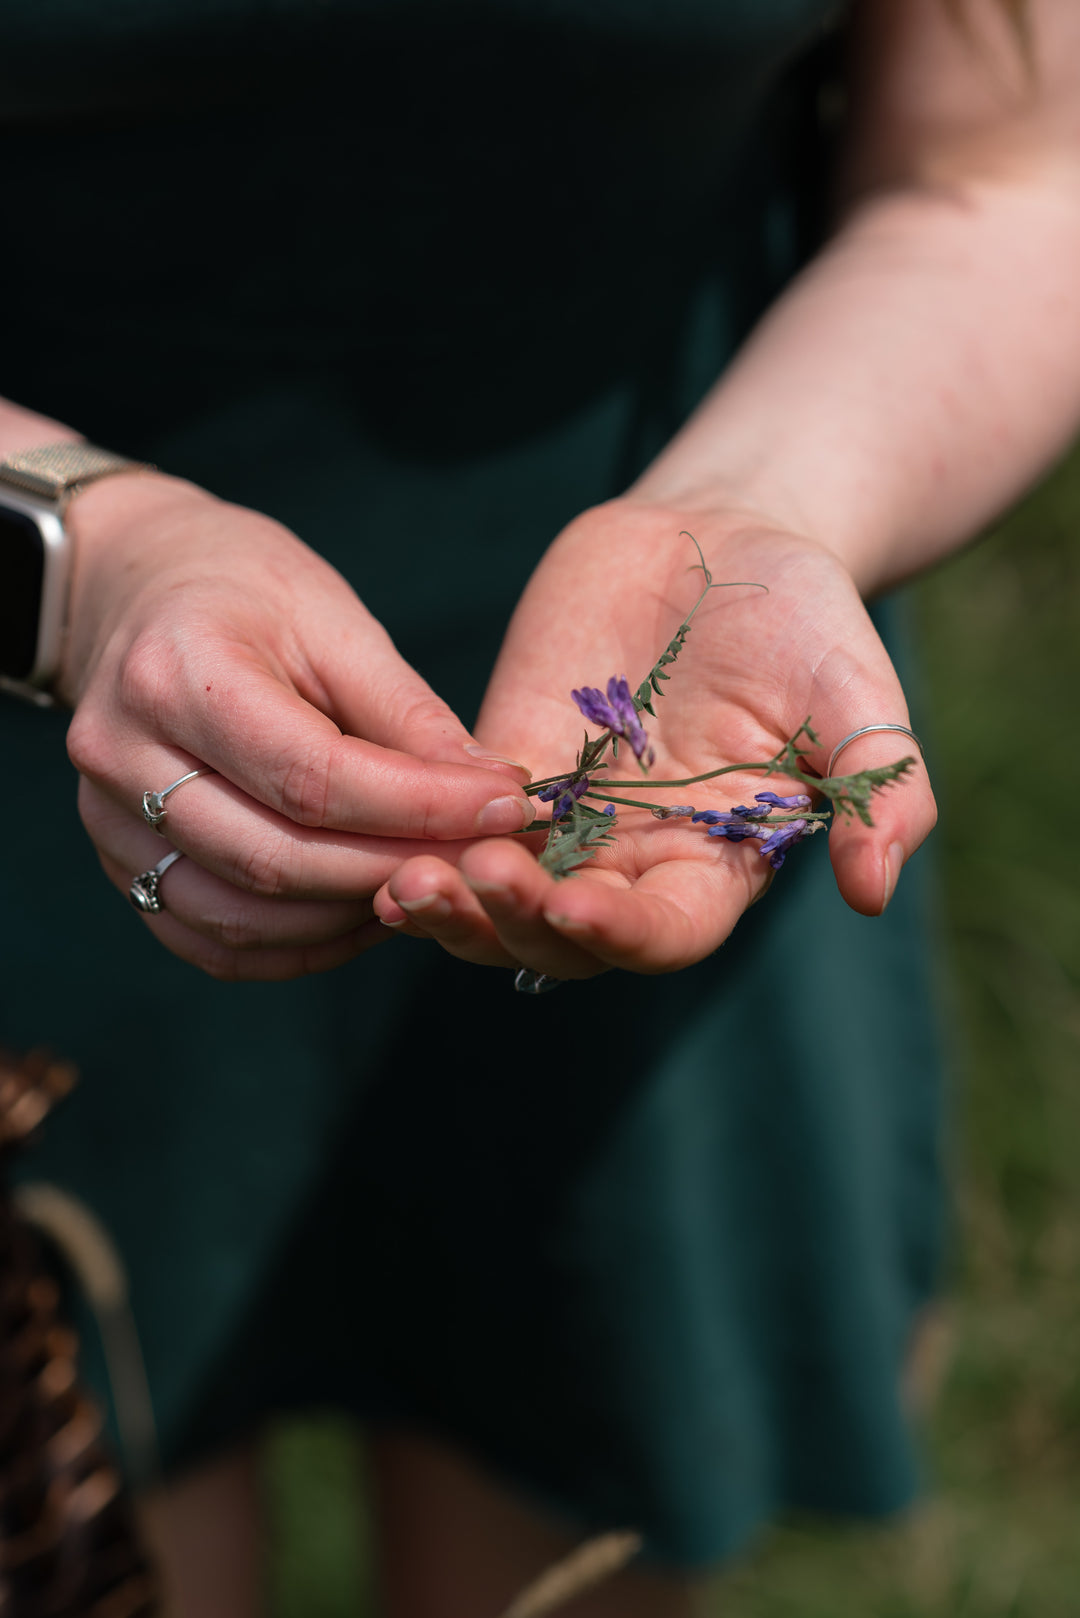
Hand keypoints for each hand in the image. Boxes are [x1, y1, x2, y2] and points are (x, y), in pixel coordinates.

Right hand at [62, 473, 531, 979]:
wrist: (136, 588)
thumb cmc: (243, 590)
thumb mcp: (334, 619)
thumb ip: (407, 716)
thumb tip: (492, 795)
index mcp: (176, 672)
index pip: (311, 778)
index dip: (420, 808)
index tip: (508, 808)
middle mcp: (122, 754)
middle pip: (275, 860)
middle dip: (396, 870)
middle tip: (484, 860)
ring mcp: (104, 819)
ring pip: (241, 916)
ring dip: (350, 918)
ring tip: (429, 883)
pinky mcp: (116, 862)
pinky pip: (209, 940)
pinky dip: (296, 947)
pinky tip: (361, 912)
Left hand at [373, 499, 936, 976]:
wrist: (723, 537)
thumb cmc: (806, 619)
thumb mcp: (858, 697)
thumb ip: (876, 790)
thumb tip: (874, 893)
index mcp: (717, 863)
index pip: (663, 934)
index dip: (618, 936)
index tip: (574, 909)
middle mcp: (634, 858)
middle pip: (560, 938)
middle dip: (510, 924)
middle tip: (464, 887)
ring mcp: (564, 817)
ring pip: (495, 895)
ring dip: (451, 904)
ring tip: (404, 886)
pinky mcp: (505, 762)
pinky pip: (453, 819)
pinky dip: (418, 834)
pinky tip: (377, 829)